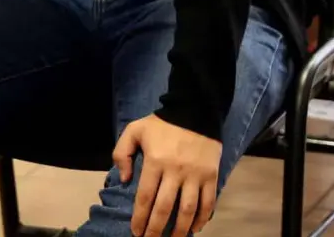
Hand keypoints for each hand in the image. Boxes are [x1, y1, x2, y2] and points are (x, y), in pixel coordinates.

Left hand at [113, 114, 220, 236]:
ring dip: (180, 230)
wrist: (195, 109)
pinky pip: (208, 202)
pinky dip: (202, 218)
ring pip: (188, 210)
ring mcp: (195, 175)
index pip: (145, 197)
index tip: (136, 232)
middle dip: (156, 229)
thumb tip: (124, 180)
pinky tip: (195, 228)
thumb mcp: (134, 130)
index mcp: (155, 161)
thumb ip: (122, 153)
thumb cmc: (162, 123)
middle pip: (164, 208)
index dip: (140, 218)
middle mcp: (175, 171)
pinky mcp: (211, 175)